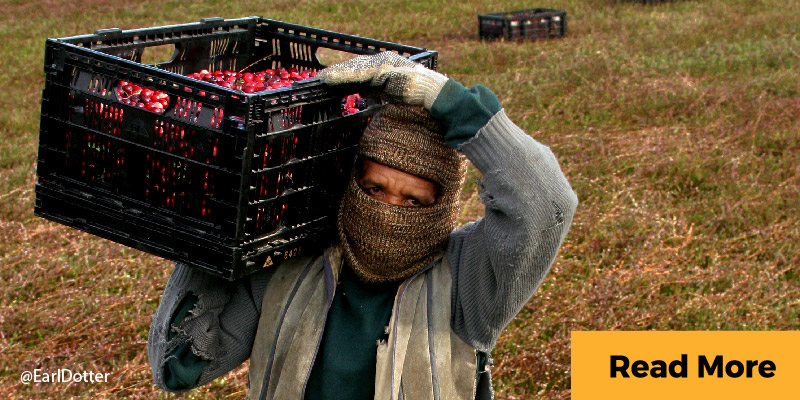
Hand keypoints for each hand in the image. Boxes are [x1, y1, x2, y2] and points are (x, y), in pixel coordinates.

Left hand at [317, 51, 447, 109]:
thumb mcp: (389, 90)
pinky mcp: (383, 70)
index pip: (358, 69)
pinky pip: (359, 74)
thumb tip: (361, 90)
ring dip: (336, 74)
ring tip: (322, 79)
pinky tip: (332, 80)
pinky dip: (344, 76)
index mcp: (382, 64)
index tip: (328, 80)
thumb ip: (375, 88)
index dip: (343, 74)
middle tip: (320, 78)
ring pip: (353, 68)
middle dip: (336, 72)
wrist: (430, 92)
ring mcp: (382, 63)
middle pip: (353, 66)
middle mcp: (381, 60)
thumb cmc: (414, 93)